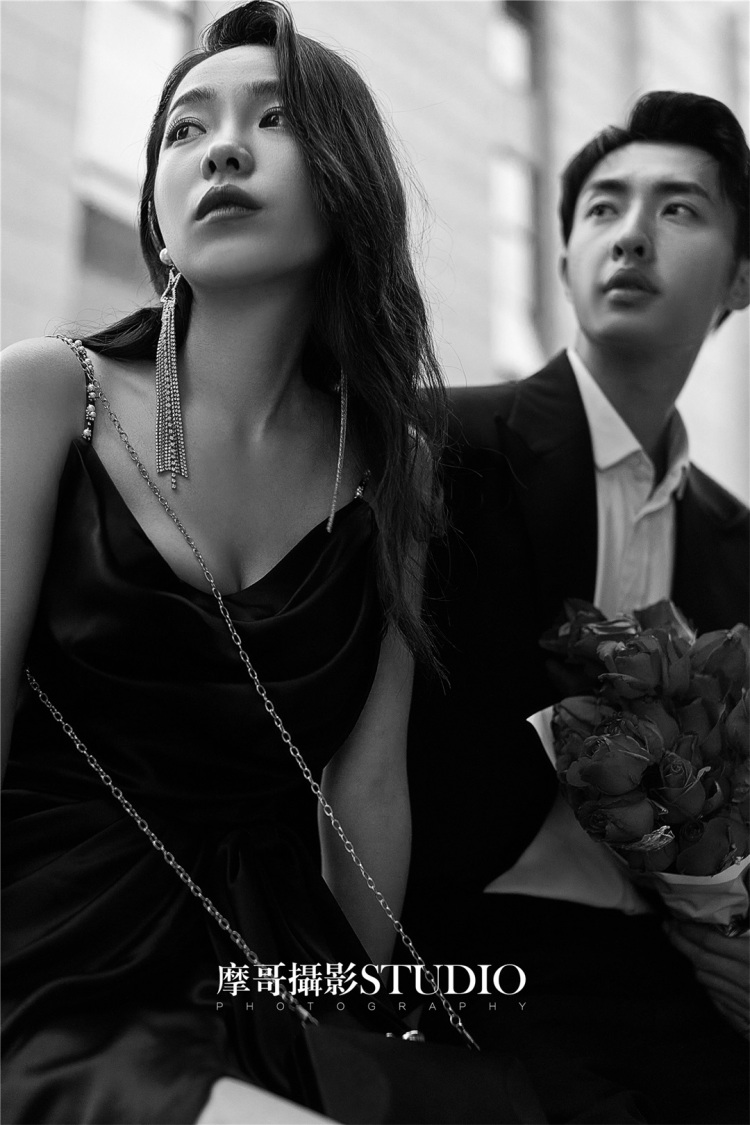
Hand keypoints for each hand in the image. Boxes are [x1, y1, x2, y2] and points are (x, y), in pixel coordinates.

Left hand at [664, 918, 748, 1037]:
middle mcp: (746, 981)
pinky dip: (709, 983)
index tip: (678, 918)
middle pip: (701, 960)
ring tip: (685, 946)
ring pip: (706, 979)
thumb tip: (744, 911)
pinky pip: (717, 999)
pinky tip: (707, 973)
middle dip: (680, 941)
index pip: (710, 941)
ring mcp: (745, 1004)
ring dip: (693, 961)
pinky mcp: (746, 1022)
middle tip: (669, 928)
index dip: (689, 928)